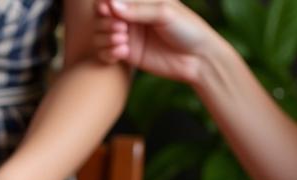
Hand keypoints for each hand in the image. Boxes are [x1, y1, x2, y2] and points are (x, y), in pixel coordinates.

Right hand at [94, 0, 221, 82]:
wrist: (197, 58)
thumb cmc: (186, 28)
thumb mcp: (164, 12)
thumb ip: (138, 8)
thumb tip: (111, 5)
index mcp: (141, 0)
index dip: (104, 3)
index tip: (108, 10)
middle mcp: (131, 16)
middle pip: (100, 15)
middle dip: (105, 22)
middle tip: (121, 29)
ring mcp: (128, 36)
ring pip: (99, 34)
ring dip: (105, 38)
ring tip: (122, 42)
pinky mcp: (128, 55)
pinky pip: (105, 53)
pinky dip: (108, 52)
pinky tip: (122, 53)